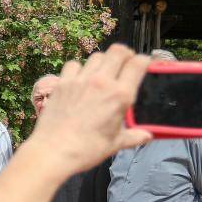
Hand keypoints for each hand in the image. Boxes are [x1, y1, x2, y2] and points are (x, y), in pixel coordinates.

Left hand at [29, 46, 154, 175]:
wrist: (54, 151)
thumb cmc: (87, 149)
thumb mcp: (115, 144)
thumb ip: (134, 137)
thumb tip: (147, 136)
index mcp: (120, 95)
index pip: (138, 64)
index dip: (144, 60)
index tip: (144, 64)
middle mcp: (102, 82)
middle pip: (118, 51)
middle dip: (125, 53)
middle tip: (125, 62)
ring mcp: (80, 80)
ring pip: (96, 56)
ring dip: (103, 61)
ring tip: (103, 71)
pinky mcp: (63, 83)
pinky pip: (73, 64)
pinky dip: (79, 68)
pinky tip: (79, 78)